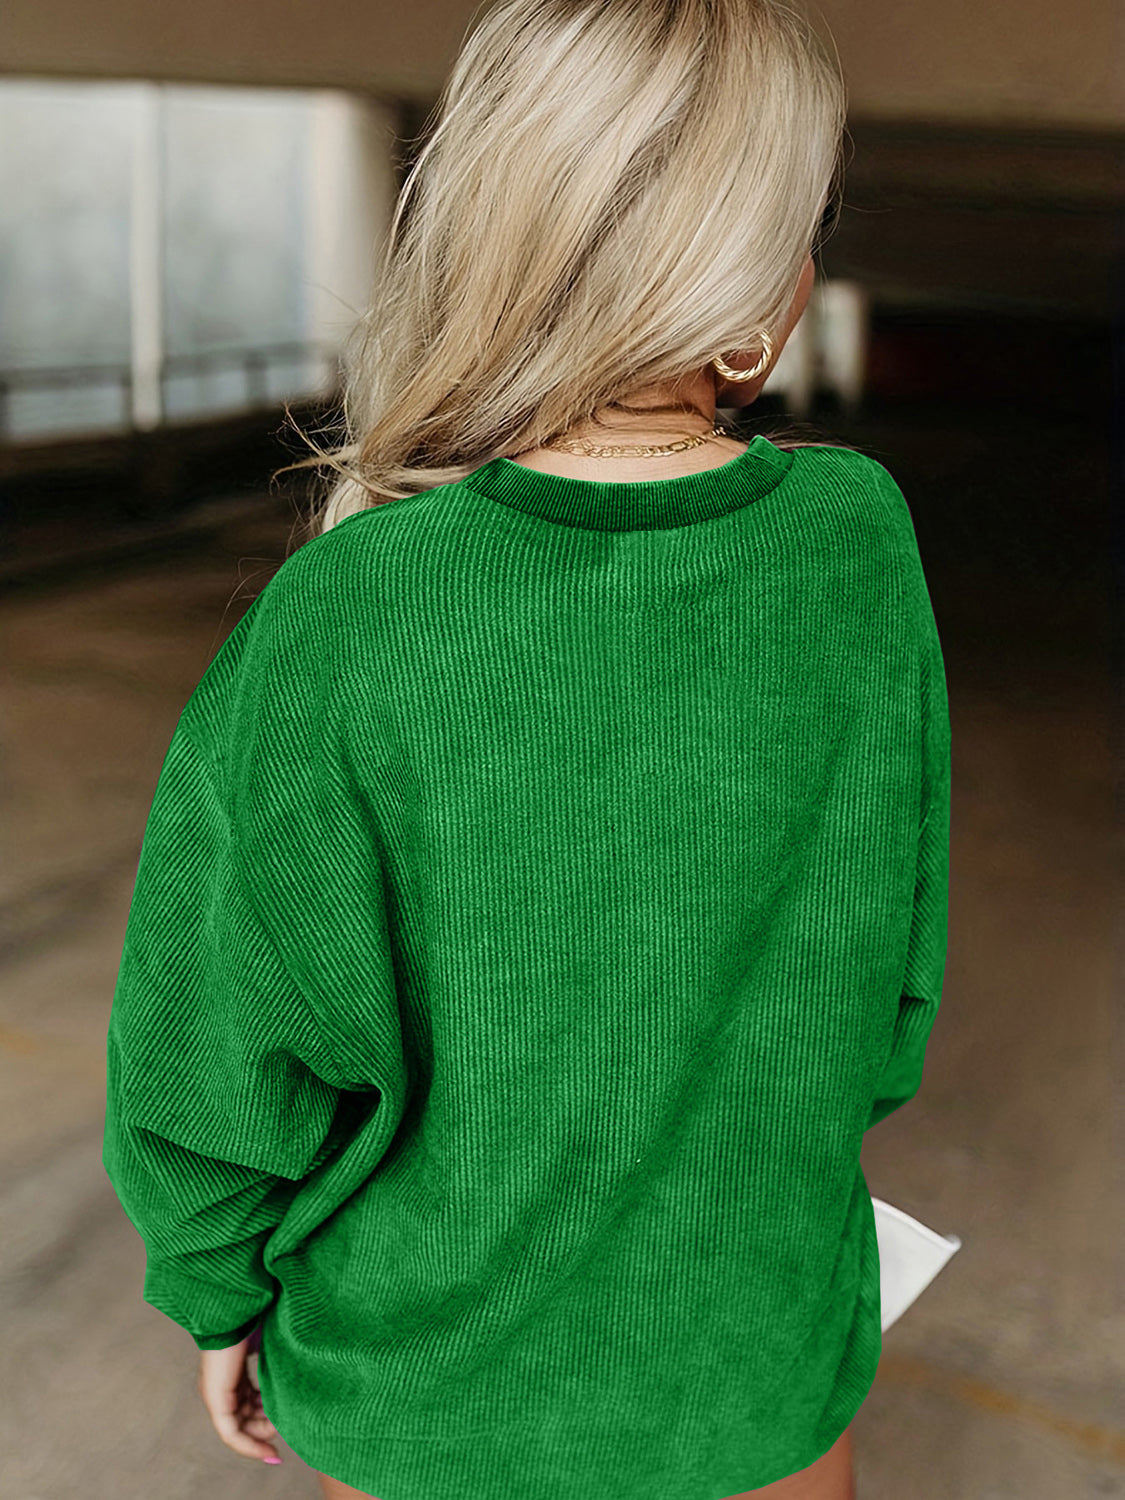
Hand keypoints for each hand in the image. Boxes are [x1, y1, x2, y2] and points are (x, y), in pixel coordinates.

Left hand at [197, 1328, 281, 1464]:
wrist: (238, 1309)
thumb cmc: (255, 1320)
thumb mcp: (269, 1349)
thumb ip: (275, 1367)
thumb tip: (294, 1379)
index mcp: (233, 1375)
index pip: (248, 1405)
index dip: (267, 1418)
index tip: (287, 1424)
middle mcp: (222, 1388)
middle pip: (244, 1419)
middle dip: (266, 1428)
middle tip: (286, 1426)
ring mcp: (216, 1394)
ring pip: (238, 1428)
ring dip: (260, 1435)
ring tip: (280, 1433)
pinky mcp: (216, 1398)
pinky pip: (230, 1432)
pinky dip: (248, 1444)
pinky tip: (266, 1447)